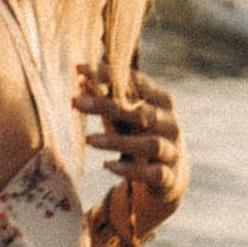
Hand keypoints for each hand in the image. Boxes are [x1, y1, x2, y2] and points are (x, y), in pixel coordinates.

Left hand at [76, 62, 187, 246]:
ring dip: (117, 141)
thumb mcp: (126, 117)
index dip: (107, 74)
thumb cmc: (141, 137)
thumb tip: (80, 80)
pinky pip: (152, 174)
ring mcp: (173, 150)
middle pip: (141, 112)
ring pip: (149, 144)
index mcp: (161, 101)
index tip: (77, 69)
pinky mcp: (169, 177)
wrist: (168, 177)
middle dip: (106, 105)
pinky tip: (107, 166)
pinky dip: (129, 171)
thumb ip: (110, 100)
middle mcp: (170, 123)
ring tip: (88, 140)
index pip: (135, 82)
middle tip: (75, 102)